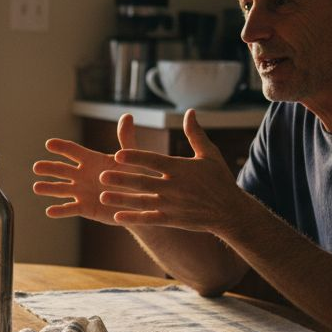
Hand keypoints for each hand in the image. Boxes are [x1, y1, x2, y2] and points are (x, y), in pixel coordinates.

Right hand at [32, 115, 146, 223]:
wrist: (140, 202)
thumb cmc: (135, 177)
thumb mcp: (131, 157)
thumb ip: (126, 138)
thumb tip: (127, 115)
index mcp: (91, 160)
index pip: (73, 151)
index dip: (61, 147)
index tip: (49, 144)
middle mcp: (82, 175)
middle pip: (62, 170)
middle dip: (49, 168)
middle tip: (37, 167)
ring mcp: (82, 192)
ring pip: (61, 189)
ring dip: (49, 188)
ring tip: (36, 187)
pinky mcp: (85, 208)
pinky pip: (70, 209)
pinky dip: (60, 211)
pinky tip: (49, 211)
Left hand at [97, 110, 244, 233]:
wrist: (230, 211)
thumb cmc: (219, 179)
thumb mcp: (209, 154)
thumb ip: (196, 134)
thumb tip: (190, 112)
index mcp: (181, 169)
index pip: (154, 162)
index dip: (136, 158)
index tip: (118, 155)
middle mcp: (175, 187)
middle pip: (144, 182)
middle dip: (122, 179)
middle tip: (101, 176)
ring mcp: (173, 205)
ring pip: (143, 202)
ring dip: (122, 199)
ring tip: (103, 196)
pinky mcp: (173, 219)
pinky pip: (150, 219)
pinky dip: (134, 218)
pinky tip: (117, 216)